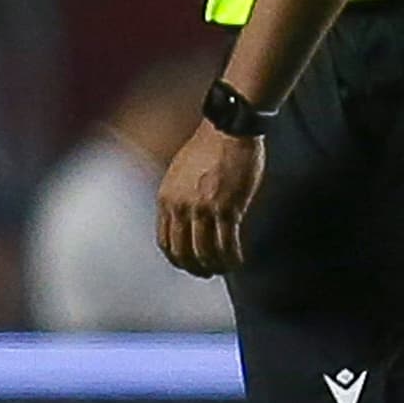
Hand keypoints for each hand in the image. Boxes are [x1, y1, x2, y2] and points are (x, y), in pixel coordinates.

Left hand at [156, 122, 265, 276]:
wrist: (228, 129)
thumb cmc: (208, 147)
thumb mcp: (179, 173)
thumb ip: (179, 198)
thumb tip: (185, 220)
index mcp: (166, 199)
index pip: (165, 242)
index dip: (177, 259)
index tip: (188, 265)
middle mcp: (181, 207)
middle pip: (184, 252)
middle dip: (196, 268)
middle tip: (208, 273)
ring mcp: (204, 209)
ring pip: (206, 253)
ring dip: (217, 266)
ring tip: (226, 268)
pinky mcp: (228, 208)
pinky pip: (228, 244)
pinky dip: (233, 257)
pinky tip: (239, 260)